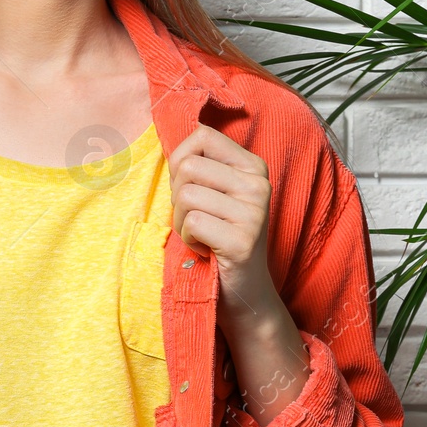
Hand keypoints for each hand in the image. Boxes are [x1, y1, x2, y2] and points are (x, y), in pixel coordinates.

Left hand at [168, 123, 310, 423]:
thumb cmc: (217, 241)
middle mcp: (259, 184)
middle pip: (187, 167)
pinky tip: (206, 251)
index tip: (191, 190)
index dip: (180, 162)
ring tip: (202, 236)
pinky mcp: (243, 239)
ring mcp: (254, 211)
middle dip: (178, 198)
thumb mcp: (213, 196)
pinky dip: (188, 241)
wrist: (243, 295)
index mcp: (253, 166)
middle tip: (197, 221)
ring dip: (182, 221)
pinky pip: (191, 223)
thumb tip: (167, 132)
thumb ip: (198, 166)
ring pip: (185, 195)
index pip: (200, 136)